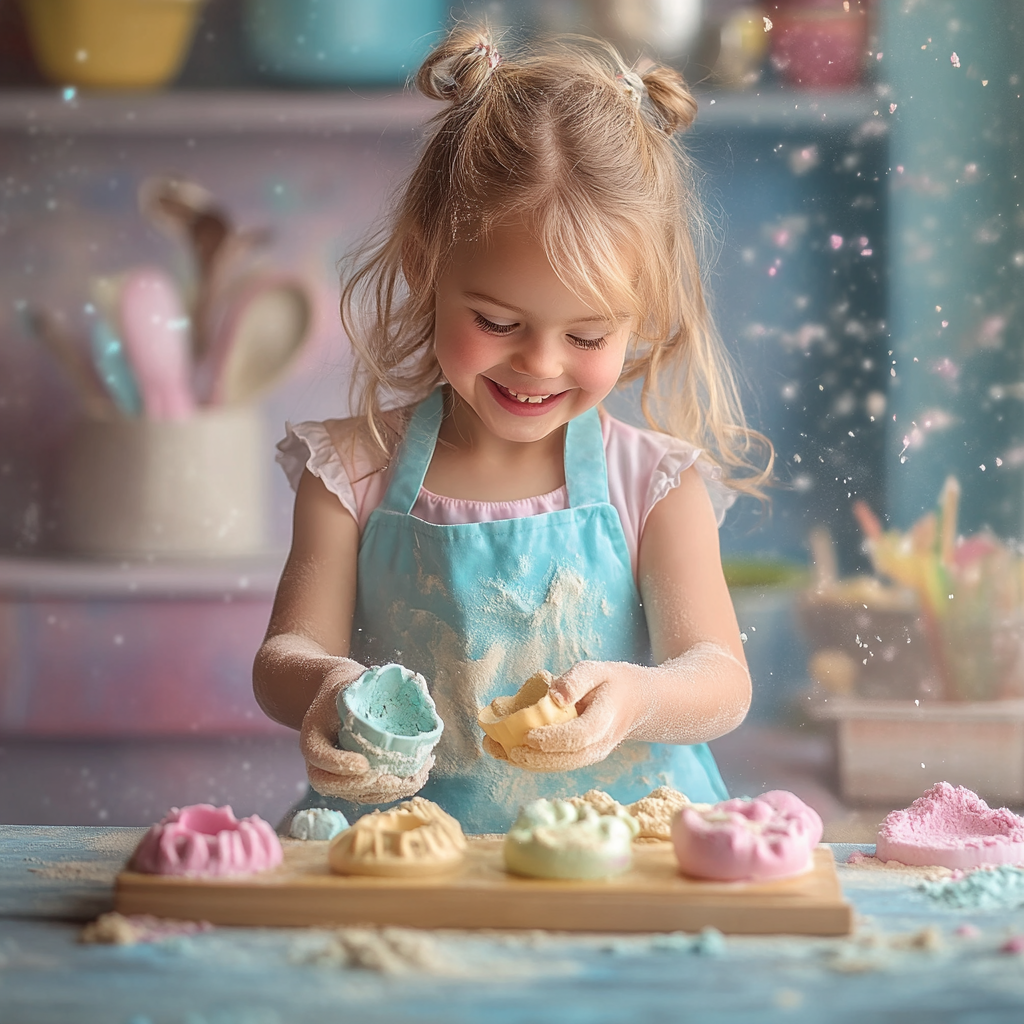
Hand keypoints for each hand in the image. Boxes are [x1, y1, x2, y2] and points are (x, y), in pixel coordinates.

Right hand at [300, 659, 432, 802]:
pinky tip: (416, 778)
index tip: (363, 763)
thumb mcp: (351, 679)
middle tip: (392, 780)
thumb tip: (415, 680)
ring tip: (412, 779)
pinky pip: (368, 793)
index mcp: (312, 735)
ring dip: (383, 792)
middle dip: (364, 786)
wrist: (338, 698)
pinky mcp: (351, 781)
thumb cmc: (347, 686)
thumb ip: (372, 681)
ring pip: (353, 794)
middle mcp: (318, 761)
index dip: (339, 763)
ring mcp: (334, 774)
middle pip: (331, 784)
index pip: (318, 755)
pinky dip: (390, 791)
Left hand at [508, 643, 750, 771]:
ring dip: (524, 762)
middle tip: (500, 747)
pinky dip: (530, 760)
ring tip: (494, 750)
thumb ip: (576, 680)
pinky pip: (556, 764)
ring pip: (557, 766)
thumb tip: (553, 696)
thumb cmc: (615, 682)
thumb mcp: (599, 669)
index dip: (551, 739)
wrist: (640, 704)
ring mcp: (591, 755)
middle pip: (563, 760)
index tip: (527, 735)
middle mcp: (599, 745)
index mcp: (605, 722)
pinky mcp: (581, 757)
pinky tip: (506, 752)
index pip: (577, 737)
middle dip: (530, 757)